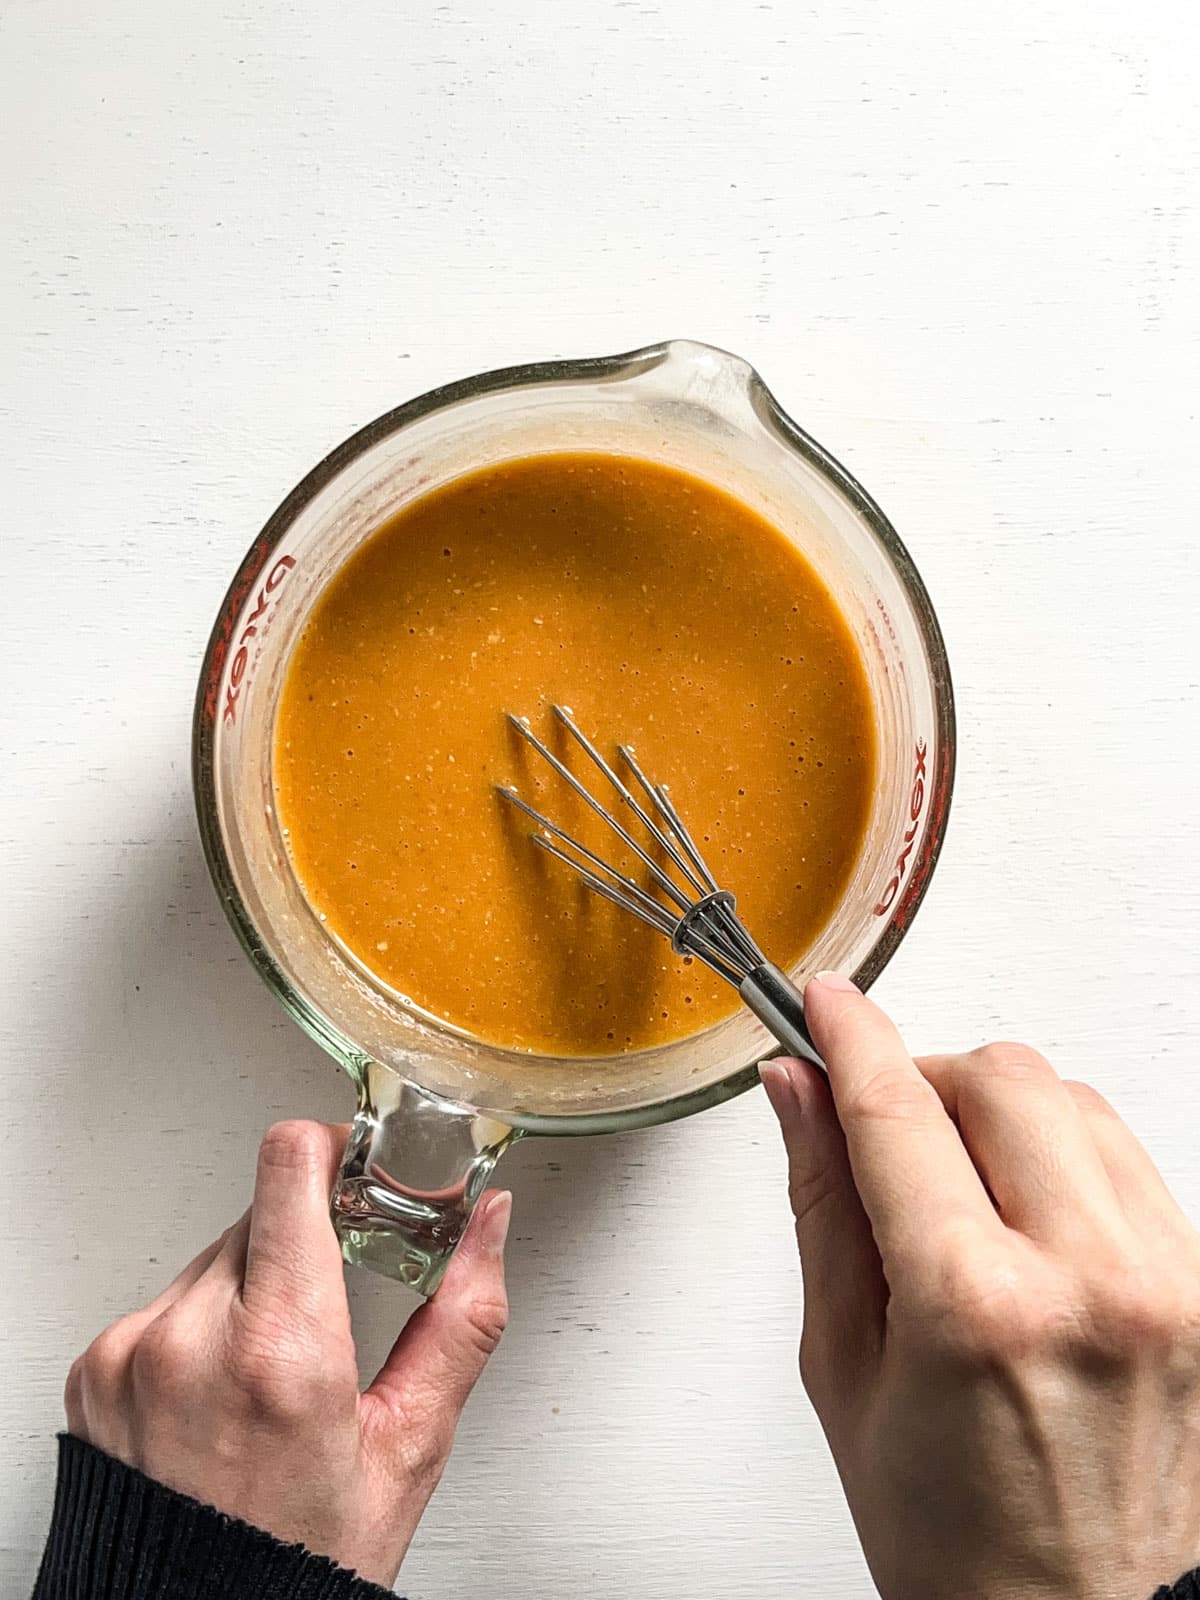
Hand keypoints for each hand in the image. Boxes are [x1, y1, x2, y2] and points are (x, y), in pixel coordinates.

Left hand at [65, 1120, 510, 1586]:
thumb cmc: (301, 1561)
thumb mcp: (409, 1445)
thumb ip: (461, 1318)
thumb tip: (488, 1224)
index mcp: (281, 1353)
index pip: (289, 1167)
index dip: (332, 1148)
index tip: (356, 1168)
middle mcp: (190, 1341)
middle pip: (262, 1210)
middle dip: (307, 1238)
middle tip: (335, 1299)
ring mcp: (131, 1354)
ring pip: (215, 1254)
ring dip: (254, 1283)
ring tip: (277, 1367)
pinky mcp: (95, 1370)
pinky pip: (163, 1301)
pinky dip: (201, 1324)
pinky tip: (227, 1388)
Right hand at [763, 974, 1199, 1599]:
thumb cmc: (954, 1538)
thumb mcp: (844, 1370)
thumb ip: (823, 1205)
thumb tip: (797, 1094)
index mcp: (976, 1306)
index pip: (897, 1108)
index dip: (850, 1036)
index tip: (824, 1004)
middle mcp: (1089, 1278)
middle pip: (999, 1072)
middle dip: (925, 1074)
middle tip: (884, 1125)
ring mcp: (1164, 1279)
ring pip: (1071, 1096)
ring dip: (998, 1109)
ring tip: (958, 1186)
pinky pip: (1126, 1154)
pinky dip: (1061, 1154)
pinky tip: (1023, 1214)